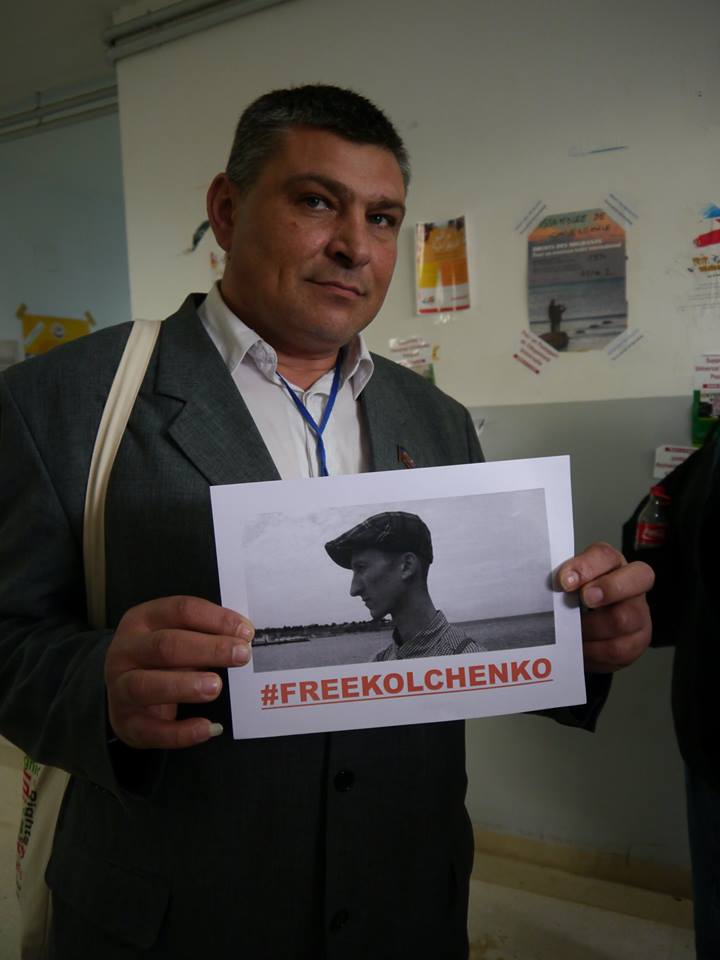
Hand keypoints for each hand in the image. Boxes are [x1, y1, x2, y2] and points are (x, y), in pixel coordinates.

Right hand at [105, 596, 252, 748]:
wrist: (123, 693)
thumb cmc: (160, 659)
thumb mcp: (178, 636)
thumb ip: (205, 634)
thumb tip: (244, 637)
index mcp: (142, 620)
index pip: (180, 611)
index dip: (215, 619)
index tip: (246, 632)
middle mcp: (126, 651)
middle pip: (165, 646)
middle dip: (208, 649)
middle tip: (241, 655)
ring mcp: (120, 688)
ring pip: (146, 686)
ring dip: (185, 686)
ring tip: (217, 686)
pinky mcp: (127, 723)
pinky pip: (151, 729)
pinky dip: (181, 732)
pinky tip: (208, 728)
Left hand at [557, 542, 653, 672]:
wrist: (592, 630)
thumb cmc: (578, 600)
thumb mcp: (570, 584)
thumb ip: (563, 582)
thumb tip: (543, 589)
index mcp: (611, 563)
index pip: (606, 555)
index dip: (586, 566)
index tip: (564, 581)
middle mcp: (632, 584)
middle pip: (637, 579)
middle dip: (608, 589)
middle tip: (583, 599)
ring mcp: (639, 613)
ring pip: (624, 619)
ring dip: (592, 627)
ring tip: (571, 632)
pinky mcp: (637, 641)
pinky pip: (617, 648)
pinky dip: (593, 650)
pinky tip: (579, 647)